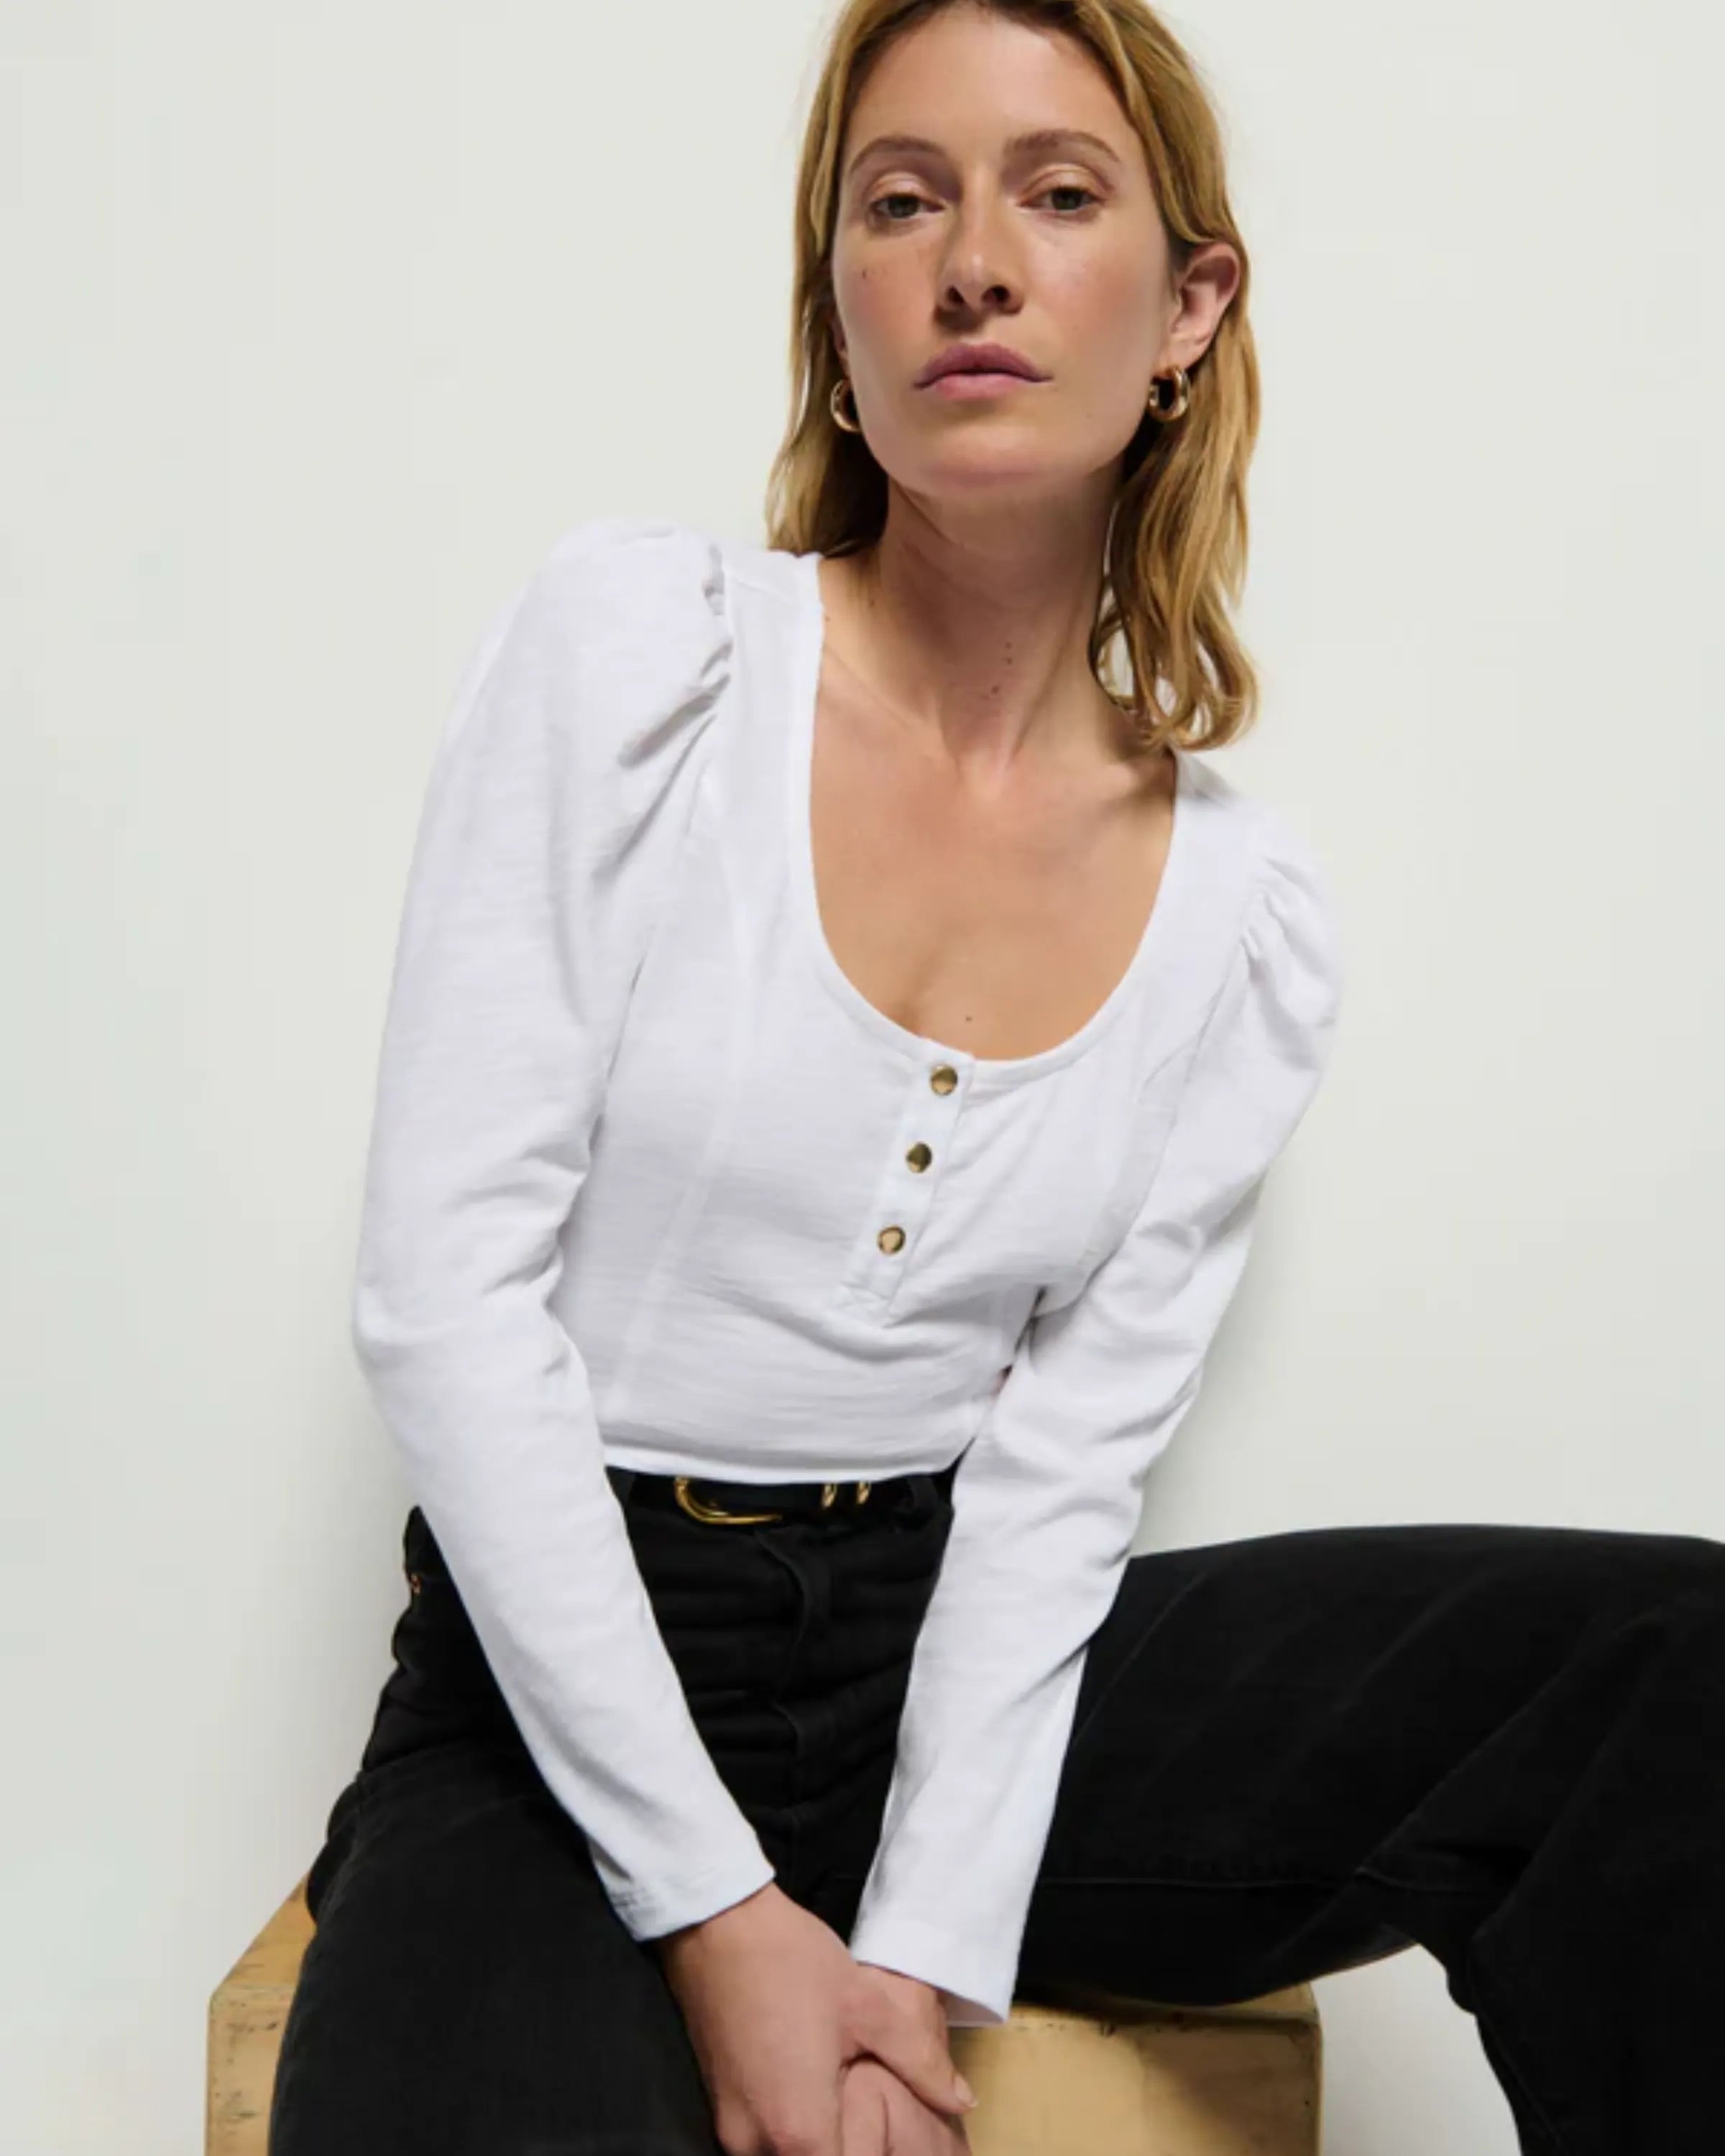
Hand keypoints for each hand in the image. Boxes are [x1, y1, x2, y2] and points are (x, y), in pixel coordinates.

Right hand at [653, 1880, 974, 2155]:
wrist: (717, 1922)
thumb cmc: (792, 1962)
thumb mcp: (868, 2007)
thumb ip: (920, 2063)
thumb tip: (962, 2101)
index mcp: (798, 2130)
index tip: (889, 2141)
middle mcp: (755, 2144)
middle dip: (850, 2151)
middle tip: (872, 2117)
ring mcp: (731, 2129)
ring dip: (817, 2145)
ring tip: (849, 2108)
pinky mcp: (719, 2108)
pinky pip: (761, 2144)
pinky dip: (790, 2134)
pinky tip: (817, 2096)